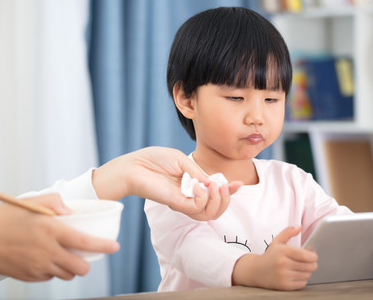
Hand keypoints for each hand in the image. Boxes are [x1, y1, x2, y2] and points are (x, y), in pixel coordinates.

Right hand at [0, 194, 118, 283]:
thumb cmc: (3, 219)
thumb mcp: (29, 202)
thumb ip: (54, 201)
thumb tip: (71, 210)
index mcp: (51, 230)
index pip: (85, 242)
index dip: (104, 247)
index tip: (115, 248)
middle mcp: (48, 251)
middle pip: (80, 267)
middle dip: (86, 263)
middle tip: (82, 253)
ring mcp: (39, 267)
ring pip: (67, 274)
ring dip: (70, 267)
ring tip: (62, 254)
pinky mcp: (30, 277)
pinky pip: (50, 277)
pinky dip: (53, 270)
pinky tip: (44, 258)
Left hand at [92, 146, 242, 219]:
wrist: (133, 165)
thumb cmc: (154, 159)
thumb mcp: (182, 161)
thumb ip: (199, 172)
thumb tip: (216, 183)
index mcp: (192, 185)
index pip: (215, 195)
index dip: (229, 191)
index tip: (239, 184)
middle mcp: (189, 197)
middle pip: (215, 209)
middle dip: (226, 198)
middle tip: (222, 186)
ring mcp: (182, 202)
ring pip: (208, 213)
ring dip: (217, 200)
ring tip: (214, 187)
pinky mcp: (175, 204)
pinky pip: (196, 208)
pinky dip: (202, 197)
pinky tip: (197, 186)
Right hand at [232, 226, 316, 289]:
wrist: (256, 271)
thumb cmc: (270, 255)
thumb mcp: (277, 241)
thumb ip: (288, 232)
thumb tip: (299, 227)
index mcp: (282, 251)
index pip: (305, 255)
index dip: (313, 256)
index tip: (313, 255)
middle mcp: (283, 264)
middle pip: (309, 266)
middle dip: (312, 263)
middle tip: (308, 261)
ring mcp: (283, 276)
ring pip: (307, 274)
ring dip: (307, 271)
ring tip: (301, 267)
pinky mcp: (284, 286)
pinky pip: (303, 283)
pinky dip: (302, 279)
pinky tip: (296, 274)